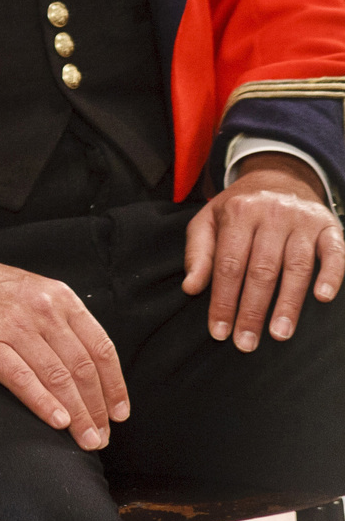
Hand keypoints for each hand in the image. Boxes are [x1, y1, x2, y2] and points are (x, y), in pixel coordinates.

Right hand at [0, 238, 127, 449]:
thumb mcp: (32, 291)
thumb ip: (60, 321)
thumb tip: (88, 367)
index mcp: (59, 298)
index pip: (100, 348)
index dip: (115, 386)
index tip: (119, 413)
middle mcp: (42, 310)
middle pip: (82, 368)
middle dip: (97, 409)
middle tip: (102, 437)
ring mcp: (13, 325)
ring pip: (58, 377)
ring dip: (77, 415)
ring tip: (86, 439)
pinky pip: (22, 378)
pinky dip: (43, 403)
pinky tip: (57, 421)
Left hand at [183, 153, 343, 351]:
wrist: (278, 177)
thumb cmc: (239, 208)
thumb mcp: (209, 220)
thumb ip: (198, 253)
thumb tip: (191, 288)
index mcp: (238, 213)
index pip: (228, 264)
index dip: (222, 300)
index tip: (219, 331)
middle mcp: (271, 214)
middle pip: (261, 269)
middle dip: (252, 310)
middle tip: (246, 343)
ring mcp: (302, 220)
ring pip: (296, 266)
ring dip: (288, 303)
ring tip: (279, 333)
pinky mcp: (329, 226)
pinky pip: (334, 252)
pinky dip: (331, 275)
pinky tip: (323, 297)